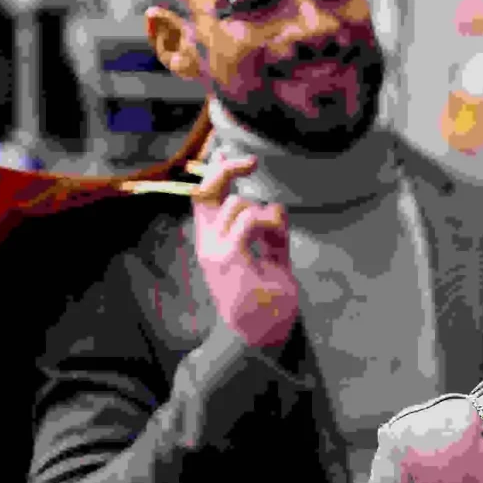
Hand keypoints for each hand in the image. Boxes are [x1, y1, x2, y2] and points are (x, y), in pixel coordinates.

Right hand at [192, 153, 299, 349]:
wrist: (262, 332)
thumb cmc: (268, 296)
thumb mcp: (273, 256)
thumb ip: (273, 231)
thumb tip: (275, 205)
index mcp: (214, 240)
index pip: (205, 197)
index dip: (214, 170)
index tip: (227, 149)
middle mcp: (208, 242)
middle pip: (207, 191)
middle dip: (227, 168)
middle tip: (253, 161)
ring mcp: (215, 249)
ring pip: (237, 204)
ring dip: (265, 211)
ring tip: (277, 236)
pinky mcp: (230, 257)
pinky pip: (248, 220)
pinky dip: (268, 220)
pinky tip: (276, 235)